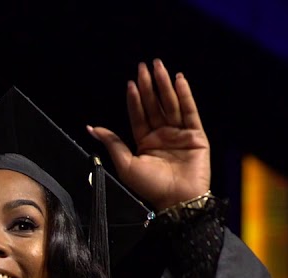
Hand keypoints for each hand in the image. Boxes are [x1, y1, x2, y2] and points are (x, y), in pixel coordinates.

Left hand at [86, 58, 210, 210]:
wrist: (177, 200)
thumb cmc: (150, 187)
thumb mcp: (125, 165)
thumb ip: (112, 143)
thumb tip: (91, 128)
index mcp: (145, 143)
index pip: (139, 116)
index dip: (135, 100)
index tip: (131, 83)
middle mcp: (162, 136)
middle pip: (154, 106)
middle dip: (149, 86)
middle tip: (144, 66)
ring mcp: (179, 134)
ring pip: (171, 104)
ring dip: (164, 85)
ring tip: (159, 67)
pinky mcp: (196, 135)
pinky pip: (190, 111)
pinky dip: (185, 95)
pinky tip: (178, 80)